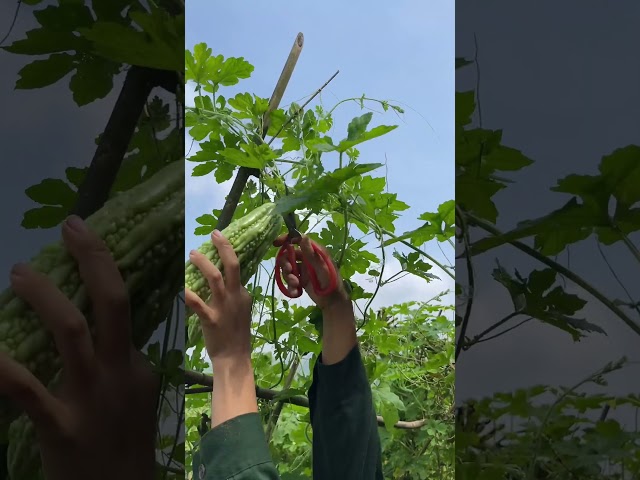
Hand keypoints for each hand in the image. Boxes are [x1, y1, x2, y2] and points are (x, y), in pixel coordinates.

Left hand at [0, 216, 157, 479]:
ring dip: (45, 297)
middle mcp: (118, 371)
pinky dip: (0, 366)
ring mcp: (92, 397)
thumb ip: (123, 364)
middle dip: (93, 259)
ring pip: (71, 332)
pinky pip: (24, 388)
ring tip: (20, 273)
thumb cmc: (125, 443)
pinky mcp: (62, 426)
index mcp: (135, 364)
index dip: (104, 266)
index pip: (126, 305)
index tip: (84, 237)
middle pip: (112, 303)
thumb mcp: (137, 397)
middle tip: (70, 226)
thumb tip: (105, 336)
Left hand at [184, 230, 252, 361]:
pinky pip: (197, 303)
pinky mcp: (211, 319)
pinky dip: (188, 293)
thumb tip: (227, 282)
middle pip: (232, 266)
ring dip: (203, 264)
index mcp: (242, 294)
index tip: (219, 237)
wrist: (235, 357)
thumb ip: (235, 295)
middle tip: (213, 233)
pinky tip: (179, 286)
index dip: (228, 250)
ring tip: (192, 254)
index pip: (238, 267)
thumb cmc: (237, 334)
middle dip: (223, 247)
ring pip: (215, 278)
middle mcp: (235, 296)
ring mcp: (223, 307)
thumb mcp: (242, 311)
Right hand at [273, 234, 349, 309]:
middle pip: (289, 255)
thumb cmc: (331, 282)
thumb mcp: (322, 267)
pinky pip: (289, 279)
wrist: (332, 302)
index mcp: (314, 252)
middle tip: (289, 271)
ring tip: (295, 285)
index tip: (276, 243)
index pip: (298, 239)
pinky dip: (290, 286)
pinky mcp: (300, 280)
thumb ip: (311, 254)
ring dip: (288, 277)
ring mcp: (303, 269)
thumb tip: (302, 237)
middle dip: (286, 263)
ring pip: (287, 268)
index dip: (287, 239)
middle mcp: (307, 258)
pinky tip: (295, 292)